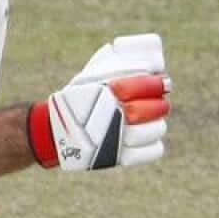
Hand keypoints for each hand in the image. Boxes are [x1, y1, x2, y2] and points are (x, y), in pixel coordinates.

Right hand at [27, 34, 170, 170]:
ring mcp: (116, 138)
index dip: (156, 83)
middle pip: (153, 108)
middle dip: (160, 103)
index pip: (142, 84)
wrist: (56, 128)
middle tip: (160, 101)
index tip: (162, 81)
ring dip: (157, 123)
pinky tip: (146, 135)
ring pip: (154, 130)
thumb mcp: (95, 72)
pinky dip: (153, 144)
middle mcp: (112, 114)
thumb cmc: (81, 95)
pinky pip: (150, 151)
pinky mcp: (117, 157)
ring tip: (153, 119)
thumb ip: (122, 61)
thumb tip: (153, 60)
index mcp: (106, 90)